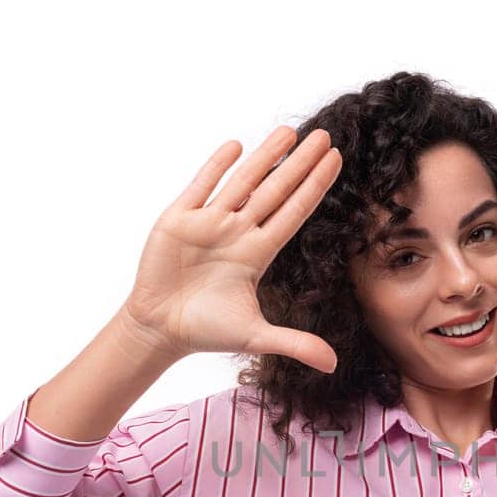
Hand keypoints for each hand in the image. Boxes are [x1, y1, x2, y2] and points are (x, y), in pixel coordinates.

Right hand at [122, 125, 343, 372]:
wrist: (160, 328)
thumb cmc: (207, 329)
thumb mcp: (255, 337)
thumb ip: (294, 344)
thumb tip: (333, 366)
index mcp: (258, 252)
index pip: (294, 212)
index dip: (315, 186)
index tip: (336, 161)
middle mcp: (238, 231)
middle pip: (275, 190)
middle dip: (299, 164)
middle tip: (326, 136)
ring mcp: (209, 222)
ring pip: (243, 182)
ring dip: (265, 157)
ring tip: (289, 131)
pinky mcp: (179, 220)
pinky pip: (201, 187)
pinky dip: (216, 168)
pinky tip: (236, 146)